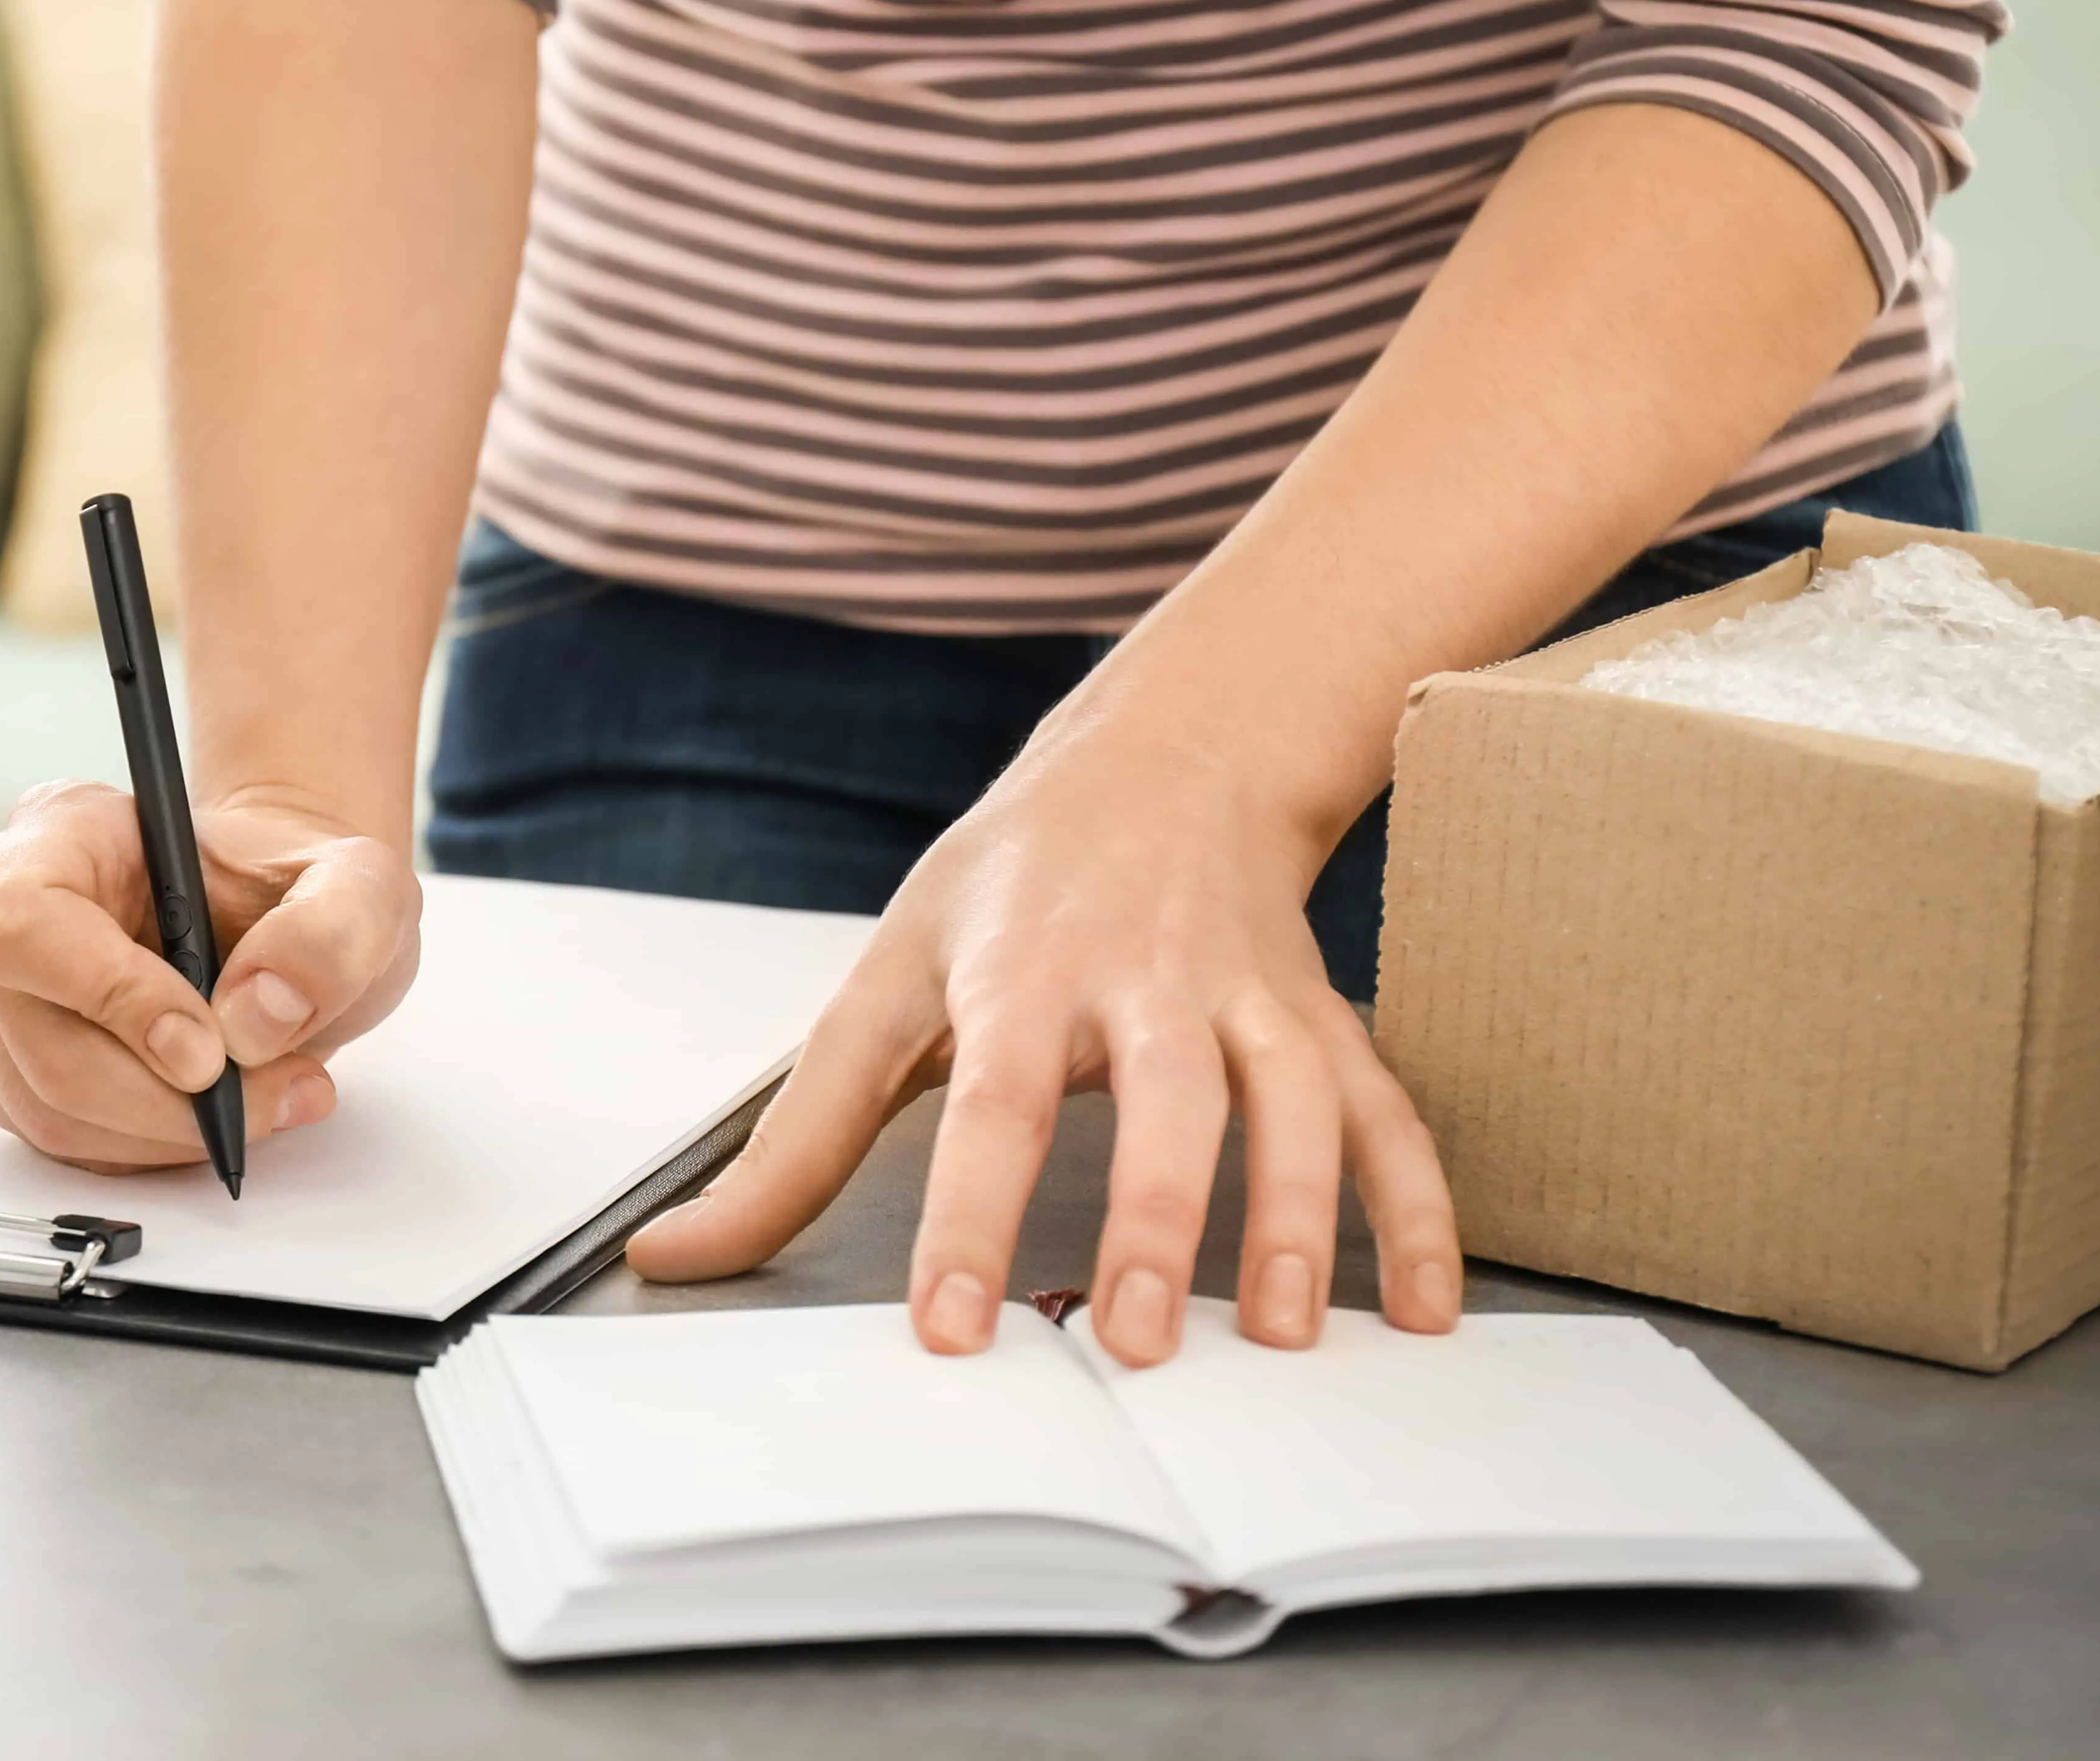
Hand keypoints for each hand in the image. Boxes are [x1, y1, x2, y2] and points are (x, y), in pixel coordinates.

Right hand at [0, 780, 424, 1174]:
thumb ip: (330, 933)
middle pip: (40, 1042)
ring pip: (45, 1108)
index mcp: (61, 828)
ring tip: (262, 1097)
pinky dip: (142, 1148)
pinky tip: (204, 1111)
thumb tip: (254, 1015)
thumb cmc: (289, 892)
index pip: (24, 921)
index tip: (207, 1050)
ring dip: (165, 1132)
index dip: (108, 997)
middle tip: (275, 1092)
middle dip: (166, 1100)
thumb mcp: (360, 887)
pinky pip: (53, 1141)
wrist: (273, 930)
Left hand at [623, 723, 1460, 1364]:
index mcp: (1019, 972)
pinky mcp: (1320, 1019)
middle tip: (1141, 1341)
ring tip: (1284, 1333)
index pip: (988, 1103)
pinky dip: (1420, 1209)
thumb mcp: (883, 982)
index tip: (948, 1324)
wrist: (1162, 758)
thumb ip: (792, 1139)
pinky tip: (1425, 1304)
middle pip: (1162, 1100)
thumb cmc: (1008, 885)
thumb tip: (674, 1254)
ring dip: (1298, 1219)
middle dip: (1157, 1221)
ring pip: (1293, 1104)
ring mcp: (1246, 997)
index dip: (966, 1216)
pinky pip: (1386, 1115)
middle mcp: (1143, 981)